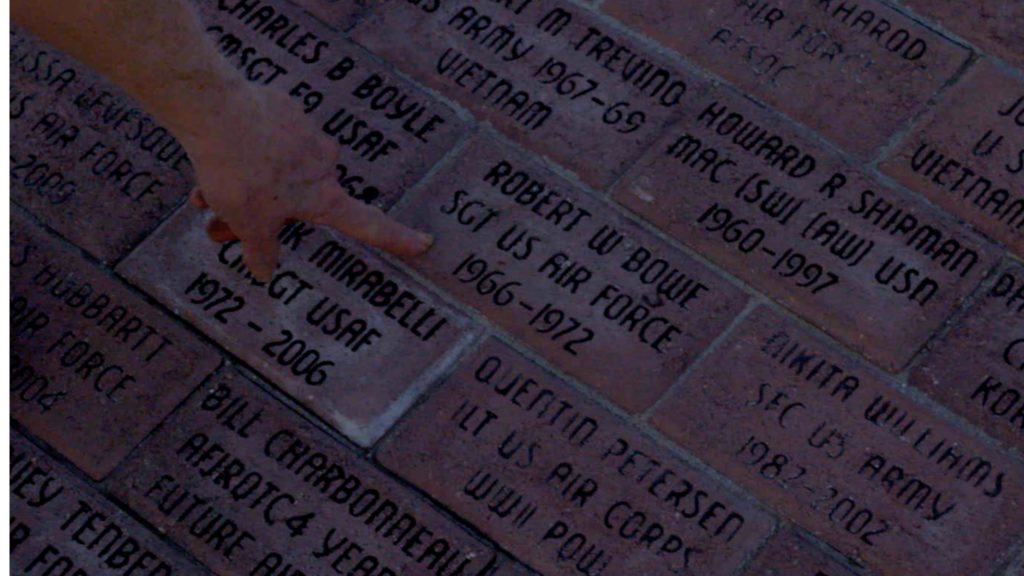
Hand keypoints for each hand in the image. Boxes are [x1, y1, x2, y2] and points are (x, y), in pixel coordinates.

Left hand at [185, 83, 431, 279]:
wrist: (215, 110)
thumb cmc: (238, 170)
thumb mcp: (246, 223)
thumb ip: (260, 250)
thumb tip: (266, 271)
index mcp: (323, 196)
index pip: (368, 225)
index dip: (396, 238)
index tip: (423, 243)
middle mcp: (324, 164)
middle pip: (298, 200)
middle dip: (263, 214)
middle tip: (221, 225)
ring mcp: (305, 133)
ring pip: (276, 171)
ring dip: (245, 185)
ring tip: (205, 193)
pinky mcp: (284, 109)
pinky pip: (265, 142)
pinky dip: (242, 155)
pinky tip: (213, 156)